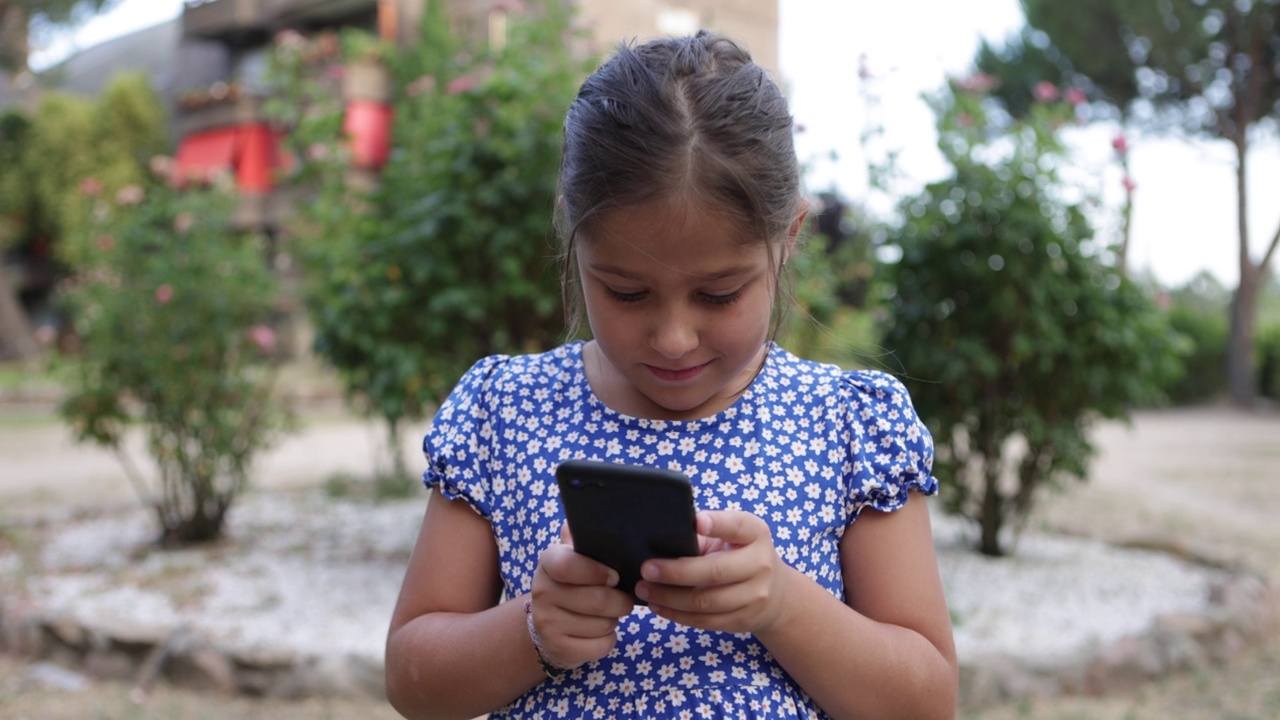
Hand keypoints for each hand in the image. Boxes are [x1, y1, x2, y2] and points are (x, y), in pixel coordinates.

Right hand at [529, 524, 635, 668]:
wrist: (547, 624)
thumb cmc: (572, 583)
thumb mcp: (574, 557)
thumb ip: (583, 538)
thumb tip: (594, 515)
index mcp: (548, 563)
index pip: (567, 565)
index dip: (596, 571)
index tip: (614, 577)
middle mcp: (542, 592)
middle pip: (597, 600)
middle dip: (620, 601)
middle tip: (623, 599)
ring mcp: (547, 623)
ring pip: (603, 624)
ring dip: (614, 620)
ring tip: (607, 614)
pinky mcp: (558, 649)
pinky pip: (600, 646)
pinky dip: (608, 640)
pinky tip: (599, 632)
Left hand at [633, 510, 792, 634]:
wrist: (776, 593)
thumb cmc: (740, 554)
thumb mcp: (731, 537)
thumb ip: (704, 535)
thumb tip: (660, 541)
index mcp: (755, 534)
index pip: (738, 526)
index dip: (718, 524)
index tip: (696, 522)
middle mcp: (760, 564)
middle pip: (715, 571)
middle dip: (676, 572)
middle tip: (647, 569)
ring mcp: (755, 596)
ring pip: (706, 601)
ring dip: (670, 598)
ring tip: (644, 589)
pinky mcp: (743, 620)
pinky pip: (705, 621)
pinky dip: (677, 614)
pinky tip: (658, 606)